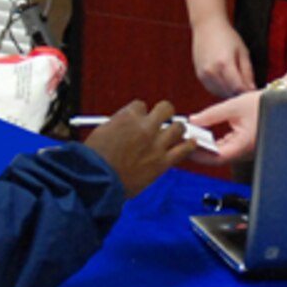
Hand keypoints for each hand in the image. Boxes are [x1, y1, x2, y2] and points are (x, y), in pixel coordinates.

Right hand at [81, 100, 197, 197]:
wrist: (97, 180)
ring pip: (178, 127)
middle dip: (164, 113)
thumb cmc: (95, 159)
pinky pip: (184, 149)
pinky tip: (191, 143)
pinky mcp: (162, 162)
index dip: (141, 114)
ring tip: (176, 132)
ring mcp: (156, 144)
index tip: (140, 121)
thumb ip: (118, 125)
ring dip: (177, 128)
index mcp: (128, 117)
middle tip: (162, 120)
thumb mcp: (102, 132)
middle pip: (165, 108)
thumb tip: (127, 126)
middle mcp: (145, 127)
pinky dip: (189, 145)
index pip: (141, 106)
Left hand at [189, 90, 264, 162]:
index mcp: (244, 145)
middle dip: (198, 152)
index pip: (217, 157)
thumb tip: (192, 120)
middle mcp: (245, 152)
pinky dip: (213, 144)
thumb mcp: (233, 106)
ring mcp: (245, 151)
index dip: (199, 154)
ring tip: (189, 138)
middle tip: (182, 143)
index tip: (185, 145)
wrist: (280, 103)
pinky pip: (226, 149)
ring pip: (220, 155)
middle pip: (217, 158)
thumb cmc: (263, 104)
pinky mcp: (244, 146)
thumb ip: (211, 114)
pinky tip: (201, 137)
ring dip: (204, 148)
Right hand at [191, 19, 255, 98]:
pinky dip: (222, 90)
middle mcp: (212, 71)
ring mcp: (204, 75)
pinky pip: (213, 89)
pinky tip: (227, 82)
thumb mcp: (243, 52)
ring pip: (220, 94)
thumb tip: (252, 88)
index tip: (254, 92)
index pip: (238, 88)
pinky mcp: (200, 76)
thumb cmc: (226, 36)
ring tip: (237, 83)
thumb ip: (247, 72)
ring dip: (231, 93)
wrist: (207, 27)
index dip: (248, 92)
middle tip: (247, 88)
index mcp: (224, 64)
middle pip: (229, 93)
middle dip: (240, 93)